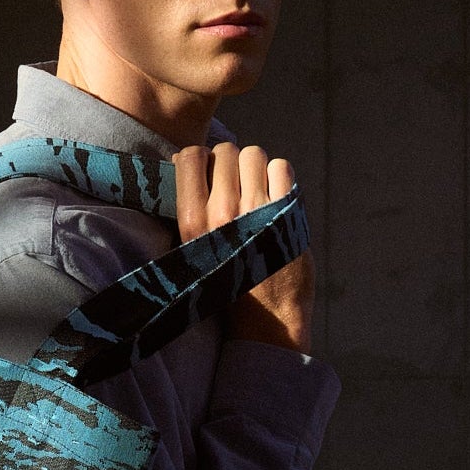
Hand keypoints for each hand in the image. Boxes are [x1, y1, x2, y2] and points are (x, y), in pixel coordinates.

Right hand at [172, 141, 314, 353]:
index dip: (205, 159)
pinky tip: (277, 199)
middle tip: (240, 188)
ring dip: (259, 169)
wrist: (266, 319)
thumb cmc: (228, 281)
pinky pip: (281, 167)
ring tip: (259, 195)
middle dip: (234, 164)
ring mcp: (254, 210)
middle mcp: (220, 212)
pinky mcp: (284, 212)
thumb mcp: (194, 247)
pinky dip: (281, 178)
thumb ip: (190, 206)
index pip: (191, 156)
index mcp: (191, 220)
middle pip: (226, 151)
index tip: (213, 175)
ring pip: (254, 154)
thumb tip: (184, 157)